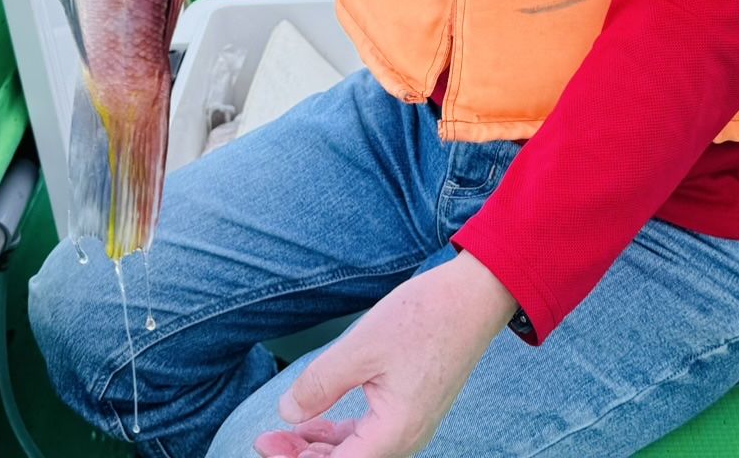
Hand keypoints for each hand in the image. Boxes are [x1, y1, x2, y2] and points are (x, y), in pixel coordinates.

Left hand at [253, 252, 516, 456]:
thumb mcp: (361, 347)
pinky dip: (339, 435)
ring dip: (319, 449)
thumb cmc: (425, 318)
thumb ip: (320, 384)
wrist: (474, 297)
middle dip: (302, 457)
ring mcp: (411, 427)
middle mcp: (406, 439)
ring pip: (357, 453)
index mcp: (394, 433)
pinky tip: (316, 423)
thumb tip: (287, 414)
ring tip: (283, 434)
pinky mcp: (412, 411)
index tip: (264, 445)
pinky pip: (370, 437)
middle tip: (264, 440)